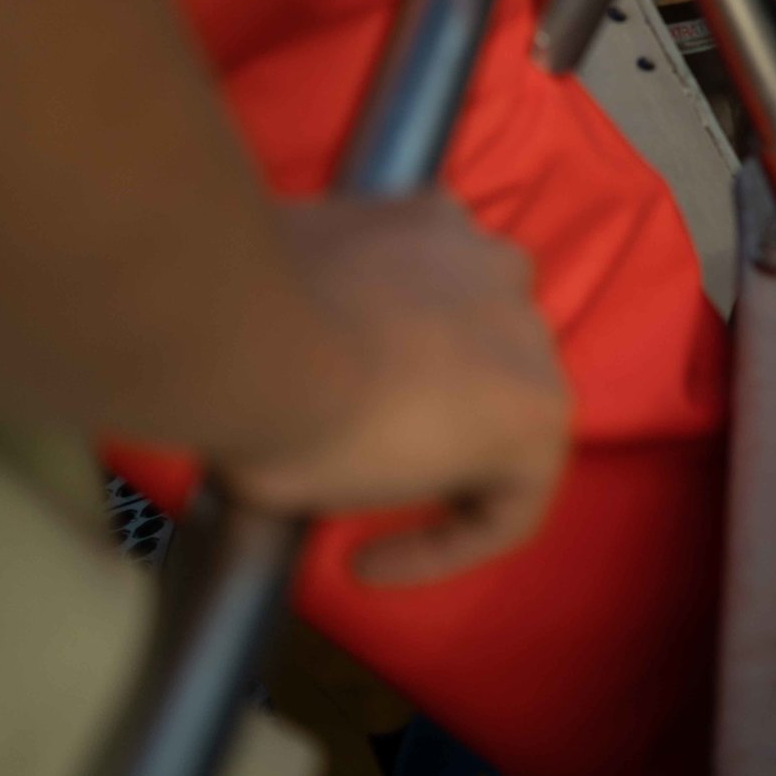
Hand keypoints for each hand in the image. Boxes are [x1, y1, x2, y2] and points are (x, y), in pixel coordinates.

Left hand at [221, 195, 572, 584]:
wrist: (240, 330)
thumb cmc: (300, 436)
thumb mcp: (326, 502)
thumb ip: (360, 491)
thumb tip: (298, 497)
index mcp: (535, 418)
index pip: (511, 507)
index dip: (440, 552)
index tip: (360, 564)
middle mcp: (532, 332)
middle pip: (498, 398)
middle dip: (440, 429)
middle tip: (364, 453)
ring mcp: (485, 260)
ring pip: (474, 313)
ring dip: (430, 342)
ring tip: (352, 359)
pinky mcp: (432, 211)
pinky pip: (429, 256)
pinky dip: (394, 279)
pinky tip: (337, 295)